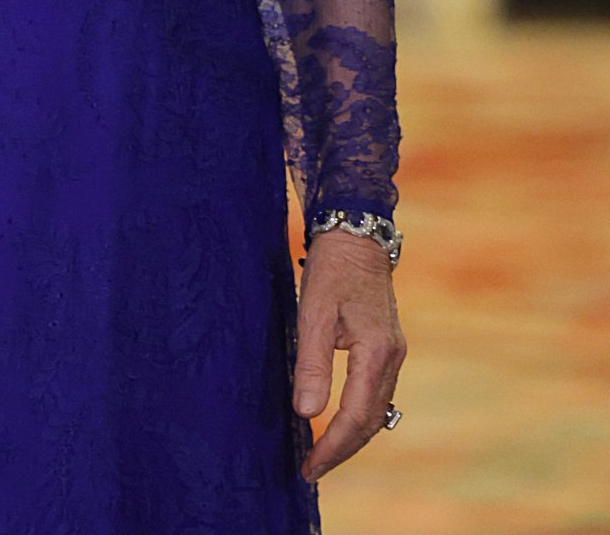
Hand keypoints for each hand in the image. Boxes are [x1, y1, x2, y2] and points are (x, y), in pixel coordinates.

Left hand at [293, 229, 406, 484]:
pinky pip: (377, 393)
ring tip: (322, 452)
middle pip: (371, 421)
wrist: (357, 232)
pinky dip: (359, 414)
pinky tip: (340, 419)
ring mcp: (394, 351)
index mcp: (377, 353)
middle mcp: (392, 358)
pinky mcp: (387, 344)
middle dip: (342, 449)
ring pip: (377, 410)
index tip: (309, 467)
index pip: (355, 417)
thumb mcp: (314, 311)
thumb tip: (307, 412)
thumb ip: (312, 362)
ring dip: (352, 435)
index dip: (332, 447)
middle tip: (312, 469)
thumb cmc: (332, 267)